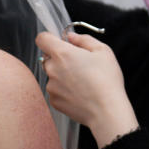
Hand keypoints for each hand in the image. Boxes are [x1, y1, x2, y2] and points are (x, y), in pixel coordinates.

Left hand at [35, 31, 138, 146]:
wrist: (106, 111)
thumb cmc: (106, 80)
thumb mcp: (102, 51)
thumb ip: (84, 39)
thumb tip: (71, 37)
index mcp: (62, 53)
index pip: (42, 38)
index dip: (50, 38)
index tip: (61, 43)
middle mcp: (52, 69)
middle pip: (47, 58)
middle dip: (60, 59)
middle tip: (79, 65)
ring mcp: (51, 87)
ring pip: (52, 75)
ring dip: (62, 75)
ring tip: (82, 82)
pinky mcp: (54, 101)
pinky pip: (56, 91)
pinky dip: (64, 90)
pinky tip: (80, 93)